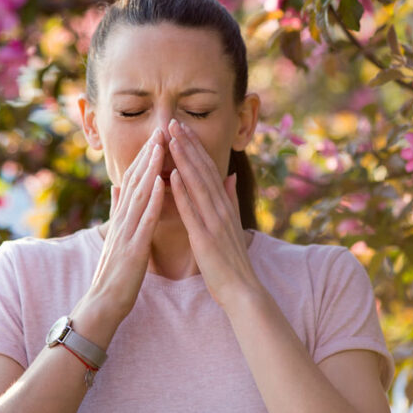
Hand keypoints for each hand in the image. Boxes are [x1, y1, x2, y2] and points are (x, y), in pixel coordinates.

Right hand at [86, 128, 164, 321]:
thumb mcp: (116, 236)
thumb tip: (116, 186)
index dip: (145, 158)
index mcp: (122, 218)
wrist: (103, 304)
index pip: (134, 181)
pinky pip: (144, 220)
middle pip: (135, 182)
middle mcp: (122, 220)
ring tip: (160, 146)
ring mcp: (126, 233)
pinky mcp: (133, 248)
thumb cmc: (114, 273)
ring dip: (150, 169)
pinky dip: (152, 200)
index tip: (156, 136)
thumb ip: (117, 211)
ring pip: (139, 195)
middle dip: (148, 155)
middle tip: (160, 129)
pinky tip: (161, 182)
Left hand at [167, 119, 263, 308]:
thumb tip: (229, 176)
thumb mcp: (232, 224)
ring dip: (183, 160)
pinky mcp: (205, 237)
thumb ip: (230, 198)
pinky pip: (192, 210)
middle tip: (173, 122)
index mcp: (224, 204)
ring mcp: (214, 221)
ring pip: (197, 184)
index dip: (194, 147)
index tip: (182, 127)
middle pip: (202, 170)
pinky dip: (182, 191)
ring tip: (171, 138)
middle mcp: (220, 208)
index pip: (207, 169)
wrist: (242, 290)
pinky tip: (172, 175)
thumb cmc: (232, 260)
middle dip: (187, 144)